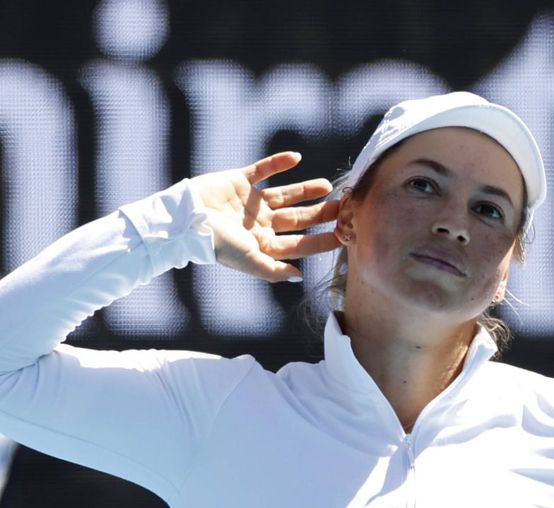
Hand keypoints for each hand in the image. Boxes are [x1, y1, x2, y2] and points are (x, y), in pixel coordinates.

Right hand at [191, 152, 340, 282]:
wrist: (184, 219)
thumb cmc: (217, 244)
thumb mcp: (249, 260)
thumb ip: (274, 270)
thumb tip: (300, 278)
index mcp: (264, 244)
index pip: (301, 243)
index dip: (323, 239)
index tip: (345, 234)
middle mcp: (260, 223)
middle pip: (298, 218)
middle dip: (321, 213)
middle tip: (344, 206)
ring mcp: (250, 202)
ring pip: (285, 195)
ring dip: (306, 190)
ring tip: (327, 185)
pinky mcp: (238, 181)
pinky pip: (262, 170)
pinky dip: (278, 163)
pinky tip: (296, 158)